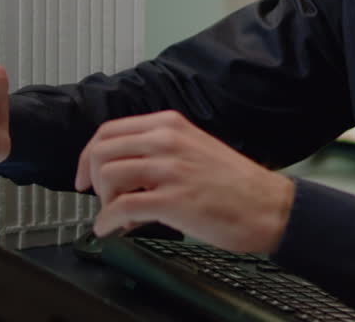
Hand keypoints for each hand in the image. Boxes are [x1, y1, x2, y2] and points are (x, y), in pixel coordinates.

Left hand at [75, 110, 294, 253]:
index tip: (85, 173)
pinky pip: (120, 208)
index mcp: (172, 125)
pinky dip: (107, 222)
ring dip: (103, 200)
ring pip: (108, 176)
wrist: (268, 205)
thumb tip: (124, 169)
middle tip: (100, 196)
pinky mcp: (173, 200)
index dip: (89, 154)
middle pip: (102, 150)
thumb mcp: (196, 147)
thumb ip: (161, 150)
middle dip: (92, 177)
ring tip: (117, 213)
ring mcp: (170, 170)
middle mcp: (168, 141)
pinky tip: (111, 229)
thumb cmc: (236, 183)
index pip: (110, 129)